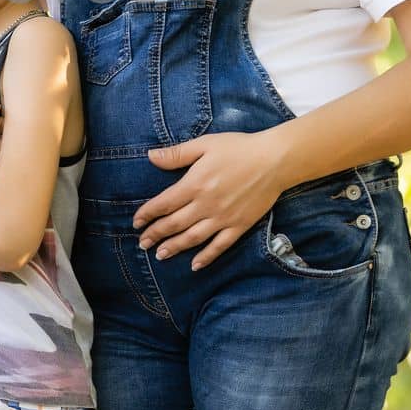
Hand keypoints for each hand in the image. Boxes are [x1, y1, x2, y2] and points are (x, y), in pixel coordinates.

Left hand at [133, 130, 290, 269]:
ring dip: (174, 247)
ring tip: (160, 255)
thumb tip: (150, 157)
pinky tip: (195, 265)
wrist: (274, 160)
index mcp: (194, 184)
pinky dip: (206, 257)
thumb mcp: (204, 144)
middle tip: (142, 243)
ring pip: (193, 238)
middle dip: (155, 235)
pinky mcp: (239, 226)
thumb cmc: (238, 148)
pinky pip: (220, 246)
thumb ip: (176, 154)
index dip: (147, 214)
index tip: (136, 222)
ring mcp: (223, 218)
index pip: (163, 204)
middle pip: (174, 224)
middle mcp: (206, 205)